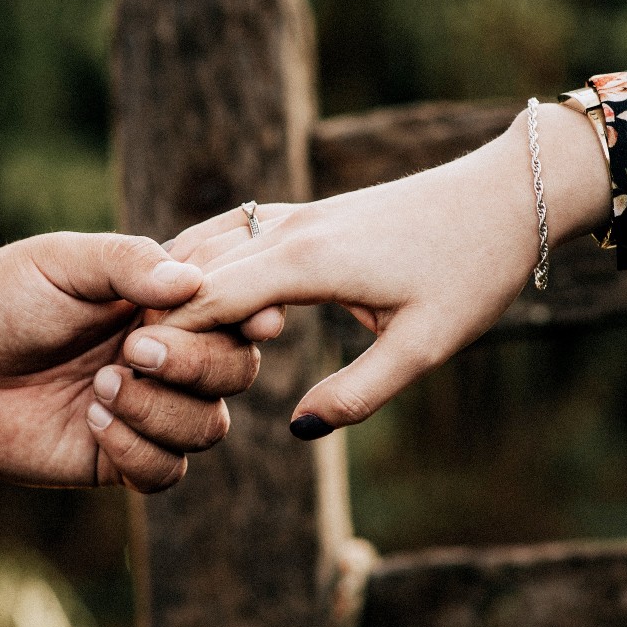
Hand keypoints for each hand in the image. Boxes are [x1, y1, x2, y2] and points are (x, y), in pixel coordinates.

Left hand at [0, 231, 260, 491]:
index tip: (257, 322)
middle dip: (196, 364)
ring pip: (208, 428)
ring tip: (100, 385)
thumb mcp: (64, 263)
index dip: (254, 319)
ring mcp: (147, 410)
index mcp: (165, 303)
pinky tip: (92, 421)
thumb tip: (190, 284)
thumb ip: (128, 264)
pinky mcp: (117, 458)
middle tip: (133, 349)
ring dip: (160, 410)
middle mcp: (168, 357)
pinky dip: (138, 450)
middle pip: (236, 374)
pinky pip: (164, 471)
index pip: (237, 313)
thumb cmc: (2, 295)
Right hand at [159, 103, 611, 438]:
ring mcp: (296, 214)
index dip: (164, 337)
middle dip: (155, 317)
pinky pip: (232, 231)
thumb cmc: (471, 272)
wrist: (507, 197)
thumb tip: (294, 429)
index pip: (209, 299)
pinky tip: (184, 284)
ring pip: (207, 243)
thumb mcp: (425, 346)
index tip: (125, 376)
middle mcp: (290, 229)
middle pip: (195, 270)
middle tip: (119, 367)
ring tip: (140, 335)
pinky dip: (198, 258)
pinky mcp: (309, 214)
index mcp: (309, 261)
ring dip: (172, 285)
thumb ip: (358, 392)